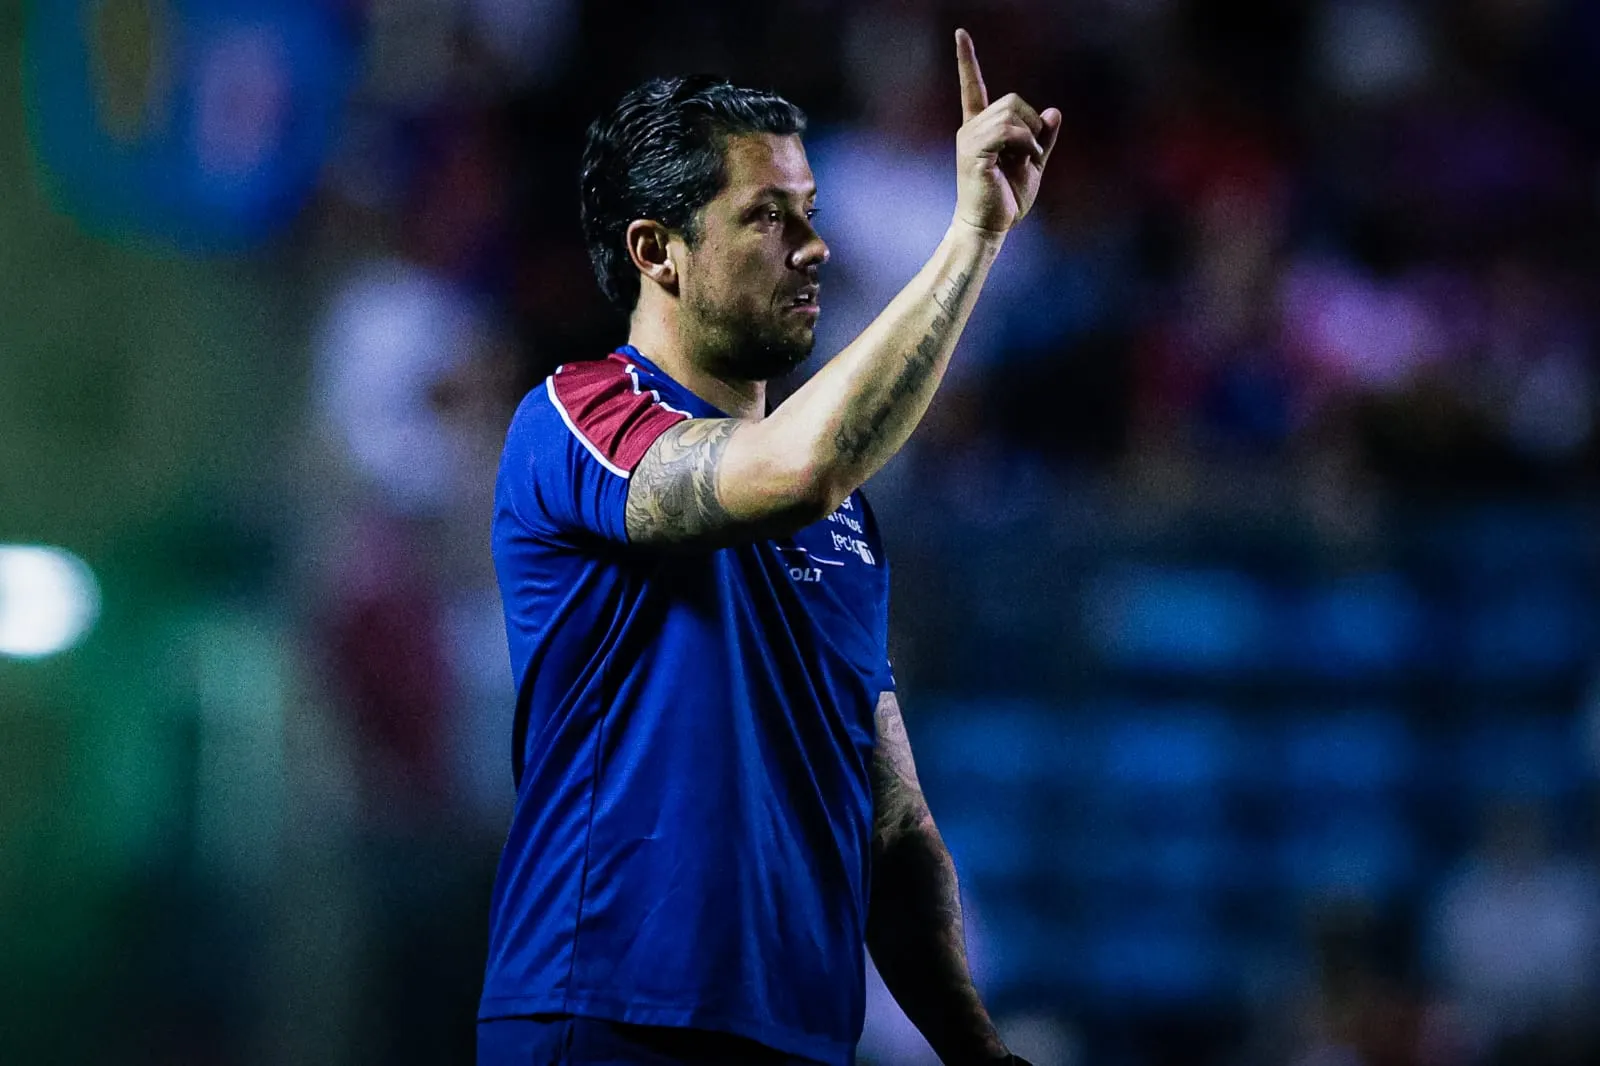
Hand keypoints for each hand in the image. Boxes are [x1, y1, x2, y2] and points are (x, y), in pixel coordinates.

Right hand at [952, 28, 1060, 235]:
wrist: (990, 226)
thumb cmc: (1007, 199)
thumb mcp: (1033, 163)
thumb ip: (1043, 137)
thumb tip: (1054, 111)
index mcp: (980, 128)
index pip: (971, 87)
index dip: (966, 59)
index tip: (960, 33)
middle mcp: (970, 129)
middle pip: (1011, 100)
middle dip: (1032, 122)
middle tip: (1032, 151)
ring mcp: (969, 139)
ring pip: (1011, 113)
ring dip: (1031, 135)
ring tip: (1027, 158)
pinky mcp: (974, 152)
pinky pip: (1009, 130)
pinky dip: (1026, 141)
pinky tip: (1026, 158)